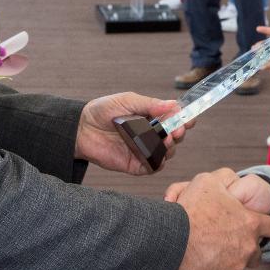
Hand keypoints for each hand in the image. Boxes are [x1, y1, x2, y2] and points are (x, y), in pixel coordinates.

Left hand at [75, 92, 189, 174]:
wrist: (81, 129)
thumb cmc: (103, 111)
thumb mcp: (127, 101)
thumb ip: (149, 104)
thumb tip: (172, 105)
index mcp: (151, 117)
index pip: (174, 118)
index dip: (184, 118)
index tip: (188, 118)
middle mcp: (151, 134)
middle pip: (175, 136)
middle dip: (179, 133)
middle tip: (177, 130)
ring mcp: (144, 150)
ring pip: (167, 152)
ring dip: (170, 148)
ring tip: (165, 141)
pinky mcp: (136, 164)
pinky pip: (152, 167)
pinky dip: (158, 164)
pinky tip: (158, 158)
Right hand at [173, 168, 269, 269]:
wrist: (171, 240)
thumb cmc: (190, 210)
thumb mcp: (208, 181)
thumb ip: (226, 178)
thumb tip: (234, 179)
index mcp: (250, 223)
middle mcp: (248, 246)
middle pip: (256, 251)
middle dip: (247, 246)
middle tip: (229, 240)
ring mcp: (237, 266)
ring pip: (239, 264)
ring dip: (230, 258)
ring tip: (210, 249)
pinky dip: (215, 269)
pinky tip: (202, 259)